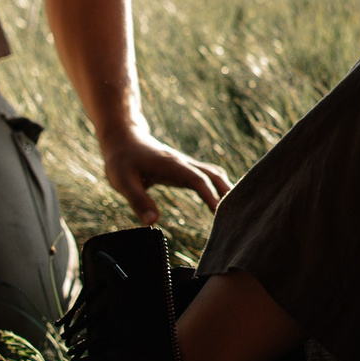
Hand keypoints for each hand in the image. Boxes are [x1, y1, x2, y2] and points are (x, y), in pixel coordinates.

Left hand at [102, 125, 231, 226]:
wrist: (123, 138)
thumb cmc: (121, 160)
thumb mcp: (123, 181)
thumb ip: (138, 201)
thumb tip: (153, 223)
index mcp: (172, 165)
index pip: (198, 180)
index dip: (210, 196)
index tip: (220, 214)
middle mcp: (183, 163)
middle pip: (214, 175)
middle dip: (227, 193)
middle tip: (238, 215)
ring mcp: (185, 165)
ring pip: (213, 174)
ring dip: (225, 189)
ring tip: (235, 211)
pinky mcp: (183, 169)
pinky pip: (207, 177)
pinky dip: (218, 187)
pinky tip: (222, 202)